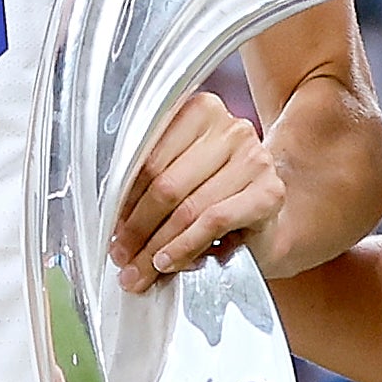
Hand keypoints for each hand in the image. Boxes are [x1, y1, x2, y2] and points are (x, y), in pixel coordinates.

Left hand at [109, 91, 283, 293]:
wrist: (269, 219)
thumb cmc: (217, 196)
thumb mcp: (180, 182)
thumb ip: (149, 189)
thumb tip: (115, 225)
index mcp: (200, 111)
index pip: (147, 155)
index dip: (124, 198)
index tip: (112, 229)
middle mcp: (229, 128)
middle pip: (165, 183)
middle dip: (137, 228)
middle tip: (121, 257)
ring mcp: (254, 158)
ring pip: (188, 207)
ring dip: (157, 246)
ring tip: (140, 270)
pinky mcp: (269, 192)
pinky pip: (213, 221)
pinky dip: (185, 246)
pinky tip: (168, 262)